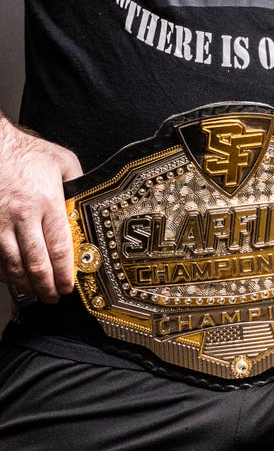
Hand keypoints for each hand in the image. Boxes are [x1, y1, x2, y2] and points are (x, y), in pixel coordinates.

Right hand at [0, 121, 80, 302]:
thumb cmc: (29, 153)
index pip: (59, 248)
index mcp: (48, 203)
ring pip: (11, 265)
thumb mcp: (64, 162)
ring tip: (34, 294)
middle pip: (35, 263)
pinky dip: (2, 273)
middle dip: (45, 286)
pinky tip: (11, 278)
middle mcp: (23, 217)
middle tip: (53, 298)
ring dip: (23, 285)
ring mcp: (0, 224)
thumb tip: (88, 205)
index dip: (64, 273)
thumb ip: (78, 186)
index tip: (68, 286)